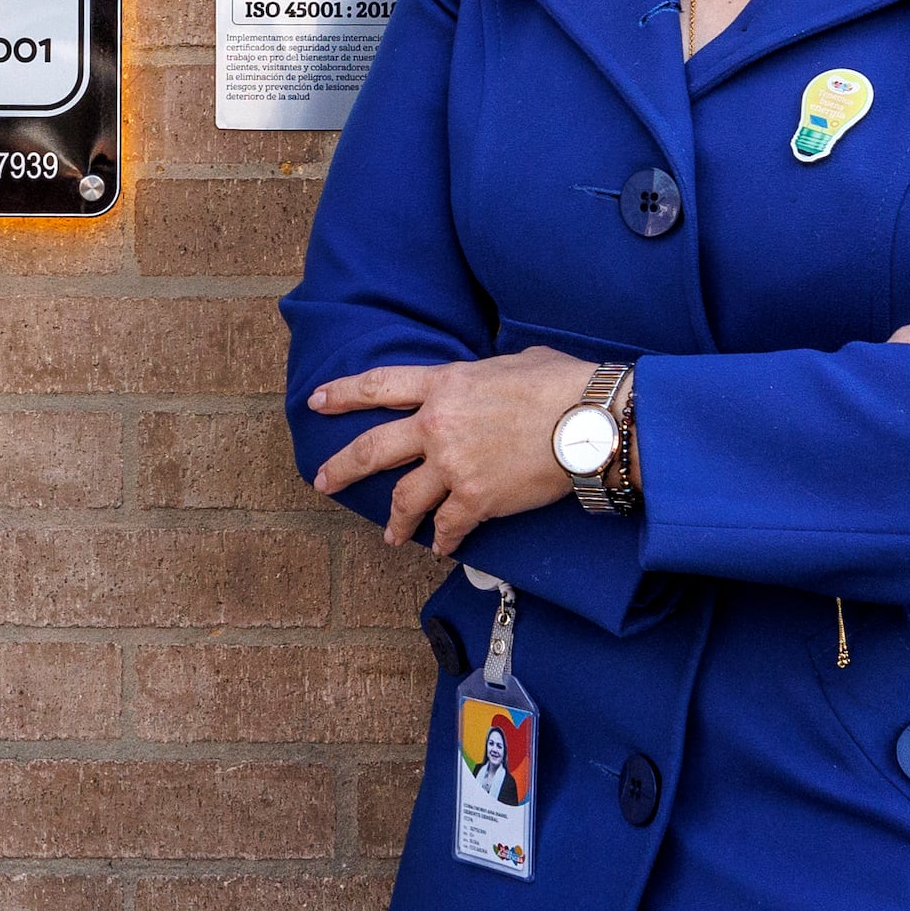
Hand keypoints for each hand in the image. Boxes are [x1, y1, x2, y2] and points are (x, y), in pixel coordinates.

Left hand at [304, 346, 598, 555]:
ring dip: (393, 521)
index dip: (343, 394)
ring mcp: (453, 464)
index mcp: (445, 384)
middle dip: (341, 468)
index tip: (317, 402)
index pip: (378, 386)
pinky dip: (442, 541)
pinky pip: (447, 527)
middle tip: (322, 481)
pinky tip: (440, 548)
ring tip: (389, 536)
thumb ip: (485, 375)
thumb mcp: (513, 362)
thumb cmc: (564, 386)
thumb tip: (490, 379)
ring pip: (402, 499)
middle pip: (372, 449)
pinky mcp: (476, 499)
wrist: (592, 422)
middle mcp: (437, 424)